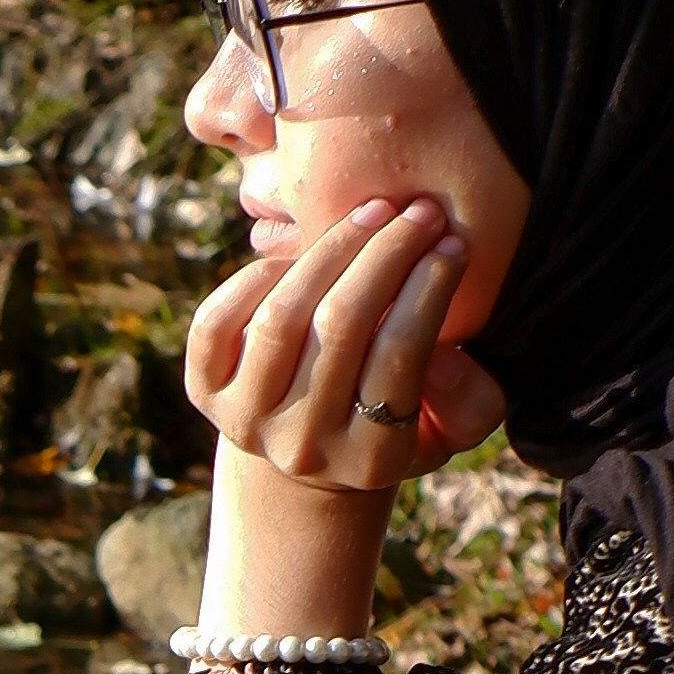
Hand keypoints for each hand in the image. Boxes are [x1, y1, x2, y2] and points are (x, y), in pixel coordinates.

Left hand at [184, 190, 504, 489]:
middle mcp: (301, 445)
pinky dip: (257, 275)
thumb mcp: (452, 427)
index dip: (429, 287)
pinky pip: (218, 320)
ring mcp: (245, 420)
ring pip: (282, 316)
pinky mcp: (203, 393)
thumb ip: (470, 400)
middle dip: (387, 253)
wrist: (312, 451)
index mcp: (370, 460)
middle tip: (419, 213)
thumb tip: (441, 358)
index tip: (452, 241)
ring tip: (372, 215)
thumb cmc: (400, 418)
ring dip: (331, 250)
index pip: (401, 355)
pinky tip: (300, 253)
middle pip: (340, 325)